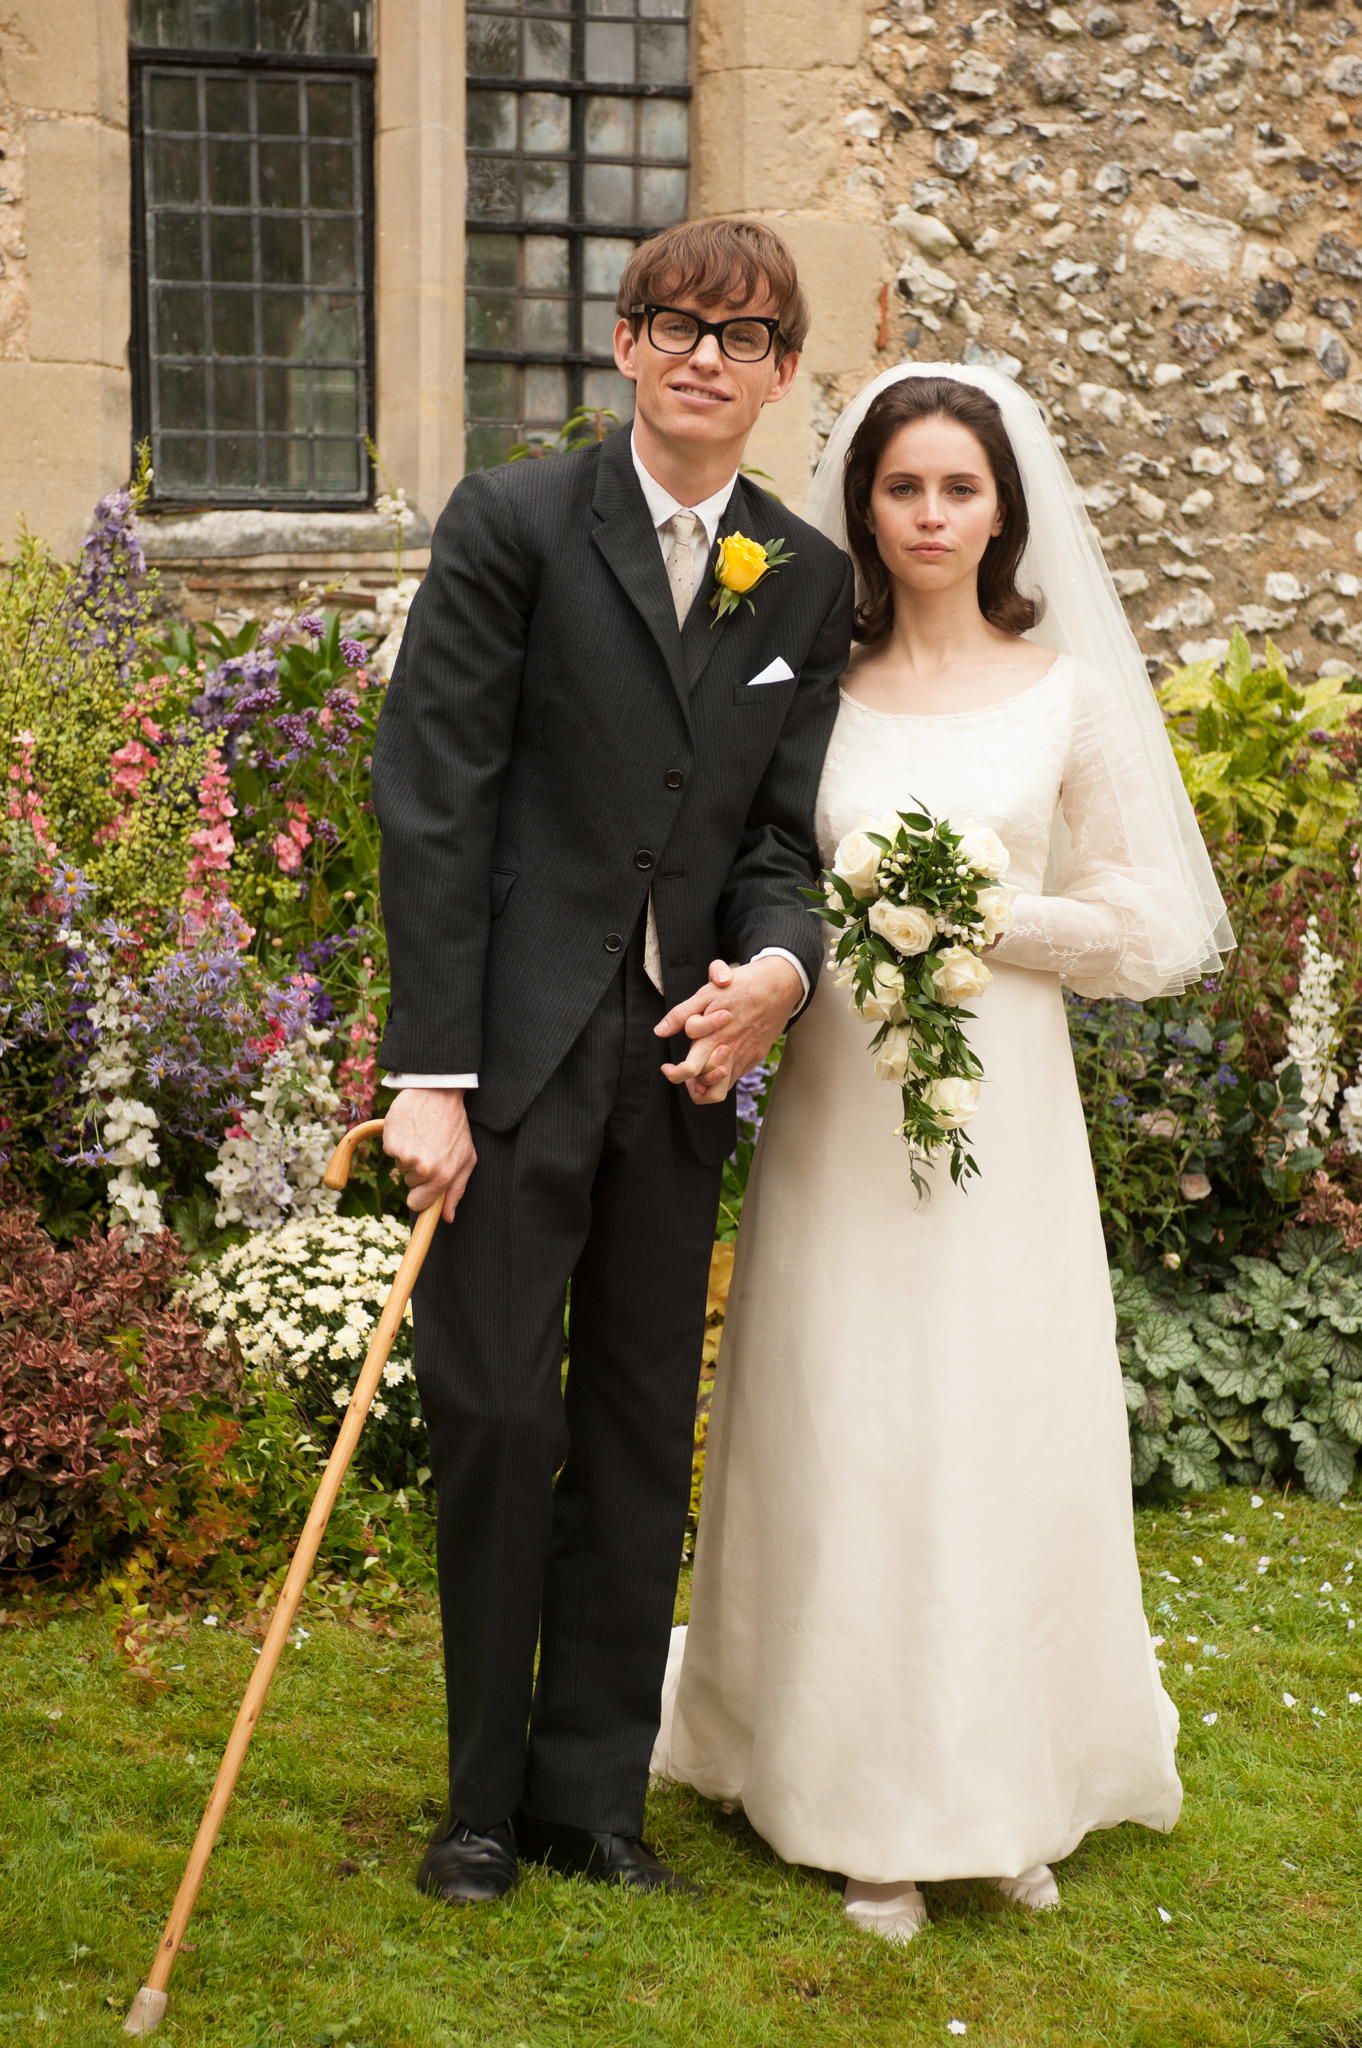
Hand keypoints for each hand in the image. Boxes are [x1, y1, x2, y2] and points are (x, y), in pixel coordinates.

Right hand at [382, 1087, 477, 1221]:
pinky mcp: (390, 1141)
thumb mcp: (466, 1158)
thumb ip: (457, 1190)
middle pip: (409, 1184)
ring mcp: (404, 1155)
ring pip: (401, 1165)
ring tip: (424, 1135)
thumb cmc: (455, 1126)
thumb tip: (448, 1218)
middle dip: (418, 1169)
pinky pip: (390, 1150)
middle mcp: (422, 1169)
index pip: (418, 1204)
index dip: (419, 1197)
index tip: (421, 1189)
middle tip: (431, 1147)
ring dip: (409, 1153)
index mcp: (442, 1176)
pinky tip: (412, 1128)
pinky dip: (398, 1141)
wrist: (438, 1092)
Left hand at [655, 956, 803, 1103]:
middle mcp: (730, 1051)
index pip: (690, 1070)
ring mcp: (746, 1056)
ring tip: (697, 1072)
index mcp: (714, 1037)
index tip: (667, 1067)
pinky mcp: (756, 1056)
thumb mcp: (707, 993)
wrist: (779, 985)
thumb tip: (660, 1031)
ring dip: (707, 1084)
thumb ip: (681, 1014)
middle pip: (707, 1087)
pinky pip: (736, 1077)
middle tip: (681, 1072)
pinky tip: (716, 1060)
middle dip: (690, 1084)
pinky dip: (722, 1075)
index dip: (674, 1072)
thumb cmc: (742, 985)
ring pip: (722, 1089)